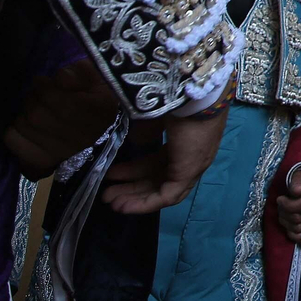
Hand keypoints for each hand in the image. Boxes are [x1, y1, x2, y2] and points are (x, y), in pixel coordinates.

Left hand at [3, 59, 120, 180]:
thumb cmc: (92, 91)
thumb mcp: (94, 75)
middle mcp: (83, 136)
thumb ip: (79, 71)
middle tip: (37, 92)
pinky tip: (26, 124)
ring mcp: (63, 151)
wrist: (95, 119)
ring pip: (25, 125)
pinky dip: (13, 129)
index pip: (60, 102)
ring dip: (23, 110)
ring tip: (33, 106)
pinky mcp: (44, 160)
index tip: (43, 80)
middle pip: (38, 115)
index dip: (44, 87)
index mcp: (100, 111)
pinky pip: (13, 141)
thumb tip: (61, 78)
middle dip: (32, 98)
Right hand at [101, 106, 227, 213]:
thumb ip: (143, 131)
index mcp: (183, 140)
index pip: (158, 162)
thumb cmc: (174, 98)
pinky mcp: (189, 173)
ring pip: (162, 190)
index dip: (134, 170)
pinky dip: (145, 204)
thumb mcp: (152, 116)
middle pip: (158, 177)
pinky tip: (124, 207)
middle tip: (107, 193)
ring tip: (111, 203)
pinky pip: (166, 196)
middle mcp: (190, 155)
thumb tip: (135, 142)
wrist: (193, 93)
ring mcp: (192, 165)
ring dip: (136, 198)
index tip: (112, 174)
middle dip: (131, 187)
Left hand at [276, 169, 300, 242]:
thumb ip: (297, 183)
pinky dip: (293, 235)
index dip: (287, 205)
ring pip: (299, 228)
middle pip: (298, 218)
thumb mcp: (300, 175)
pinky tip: (288, 226)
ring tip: (283, 212)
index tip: (280, 199)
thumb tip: (297, 191)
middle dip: (284, 212)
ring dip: (286, 222)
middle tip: (280, 205)